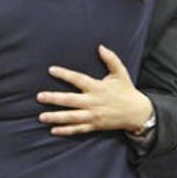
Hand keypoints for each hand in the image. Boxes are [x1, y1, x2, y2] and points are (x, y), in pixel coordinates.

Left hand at [37, 44, 152, 134]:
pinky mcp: (95, 126)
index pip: (78, 79)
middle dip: (54, 99)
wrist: (137, 112)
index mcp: (97, 87)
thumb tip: (100, 46)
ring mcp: (93, 115)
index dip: (64, 74)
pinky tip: (53, 130)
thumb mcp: (121, 73)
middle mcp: (93, 102)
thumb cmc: (127, 90)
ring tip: (41, 117)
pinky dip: (66, 131)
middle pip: (70, 100)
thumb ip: (111, 59)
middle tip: (39, 96)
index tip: (51, 70)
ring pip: (72, 117)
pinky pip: (78, 129)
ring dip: (56, 117)